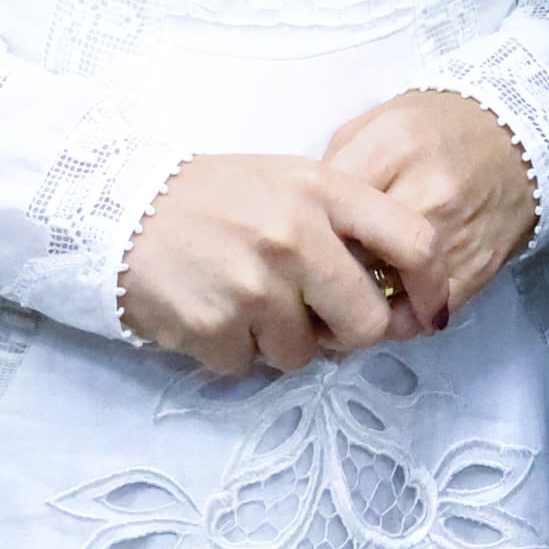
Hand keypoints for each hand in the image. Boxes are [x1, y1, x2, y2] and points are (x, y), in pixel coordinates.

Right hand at [117, 153, 439, 374]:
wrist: (118, 207)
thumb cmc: (214, 197)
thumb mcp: (289, 181)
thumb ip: (343, 222)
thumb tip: (393, 288)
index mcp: (323, 192)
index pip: (413, 241)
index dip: (430, 285)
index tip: (423, 309)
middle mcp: (296, 238)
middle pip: (366, 323)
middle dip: (347, 334)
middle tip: (317, 319)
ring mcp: (255, 286)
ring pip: (304, 356)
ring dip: (280, 342)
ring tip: (246, 301)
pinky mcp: (215, 327)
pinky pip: (250, 367)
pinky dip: (234, 351)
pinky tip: (213, 311)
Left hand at [321, 88, 536, 323]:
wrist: (513, 135)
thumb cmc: (434, 127)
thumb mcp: (374, 125)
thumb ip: (336, 168)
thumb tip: (304, 223)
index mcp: (390, 149)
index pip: (326, 213)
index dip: (301, 242)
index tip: (292, 255)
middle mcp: (424, 193)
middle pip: (353, 261)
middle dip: (325, 282)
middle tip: (309, 290)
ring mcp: (454, 235)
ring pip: (387, 299)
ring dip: (360, 308)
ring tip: (343, 304)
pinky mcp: (477, 268)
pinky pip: (425, 315)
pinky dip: (400, 320)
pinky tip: (386, 308)